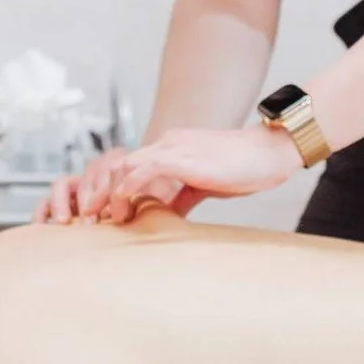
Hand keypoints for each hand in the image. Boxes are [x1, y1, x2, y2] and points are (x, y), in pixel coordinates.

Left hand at [96, 126, 303, 222]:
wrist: (269, 152)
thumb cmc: (245, 168)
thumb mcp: (206, 184)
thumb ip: (183, 196)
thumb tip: (168, 214)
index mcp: (173, 148)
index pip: (131, 166)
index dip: (114, 190)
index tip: (108, 215)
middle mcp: (168, 143)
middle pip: (119, 165)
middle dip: (102, 193)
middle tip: (94, 220)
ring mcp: (174, 147)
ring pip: (125, 166)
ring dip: (110, 193)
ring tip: (107, 218)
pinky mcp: (183, 157)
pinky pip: (145, 168)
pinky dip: (129, 185)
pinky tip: (122, 202)